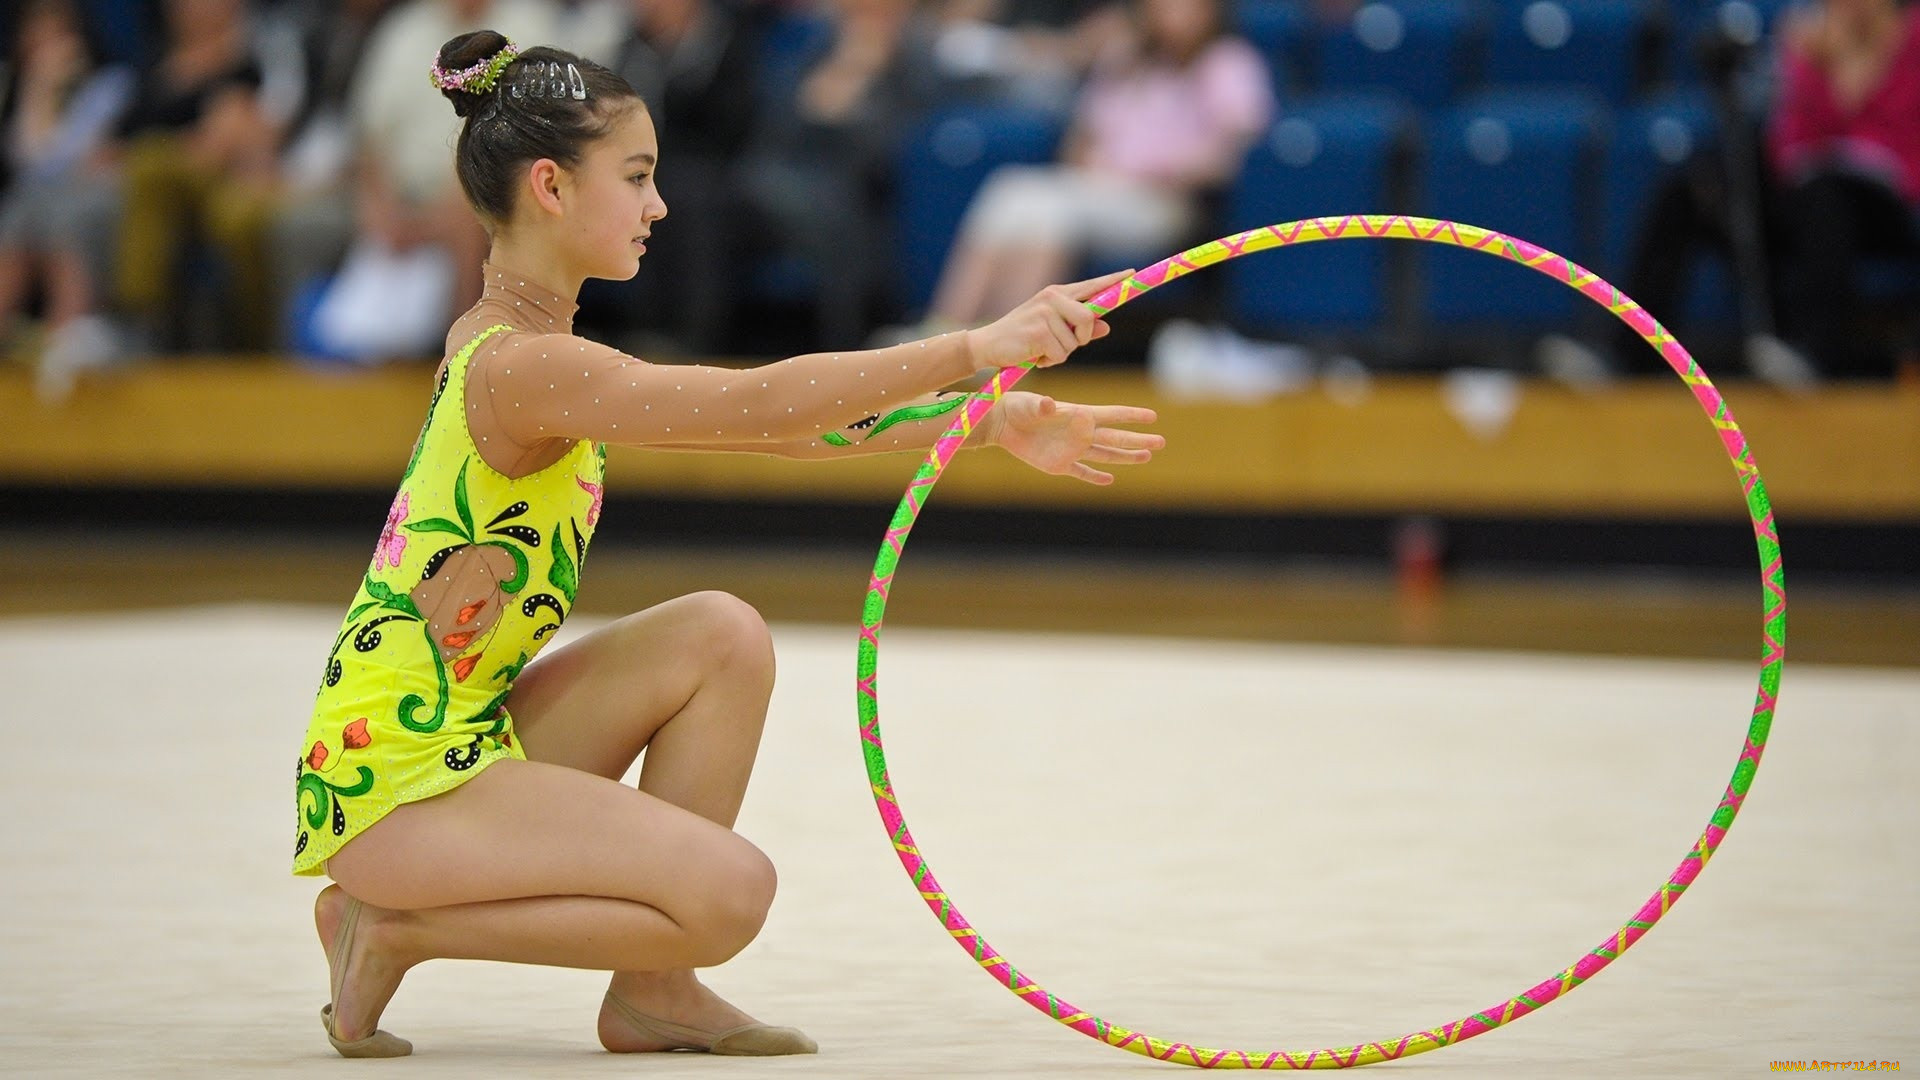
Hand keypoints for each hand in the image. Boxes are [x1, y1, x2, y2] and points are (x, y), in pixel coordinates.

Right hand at [964, 268, 1132, 369]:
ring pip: (1074, 343)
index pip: (1090, 286)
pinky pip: (1060, 354)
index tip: (1132, 274)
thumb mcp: (1051, 330)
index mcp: (1056, 294)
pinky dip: (1050, 361)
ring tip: (1040, 350)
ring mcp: (1045, 313)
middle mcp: (1052, 298)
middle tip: (1064, 344)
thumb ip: (1079, 327)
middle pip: (1089, 318)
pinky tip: (1034, 356)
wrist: (988, 345)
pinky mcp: (1039, 331)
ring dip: (1060, 354)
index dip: (1113, 281)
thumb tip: (1106, 326)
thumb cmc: (1022, 338)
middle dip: (1082, 337)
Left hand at [987, 392, 1163, 485]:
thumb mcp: (1030, 404)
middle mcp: (1080, 433)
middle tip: (1161, 442)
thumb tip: (1048, 404)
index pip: (1111, 415)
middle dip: (1139, 440)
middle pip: (1116, 438)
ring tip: (1147, 456)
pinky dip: (1095, 477)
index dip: (1131, 416)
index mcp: (1079, 415)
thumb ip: (1042, 406)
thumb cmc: (1018, 406)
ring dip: (1126, 456)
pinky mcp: (1059, 465)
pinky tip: (1110, 480)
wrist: (1002, 423)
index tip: (1153, 417)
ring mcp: (1072, 449)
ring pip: (1105, 455)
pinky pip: (1082, 472)